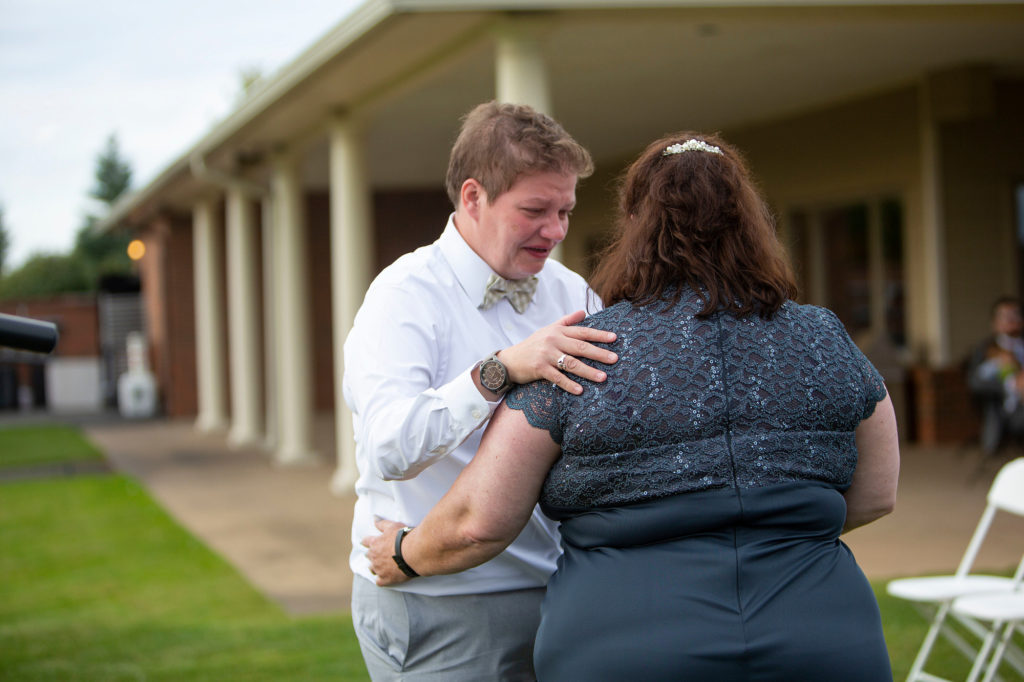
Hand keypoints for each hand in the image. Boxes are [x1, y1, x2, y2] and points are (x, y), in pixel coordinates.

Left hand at [361, 519, 412, 585]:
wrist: (414, 553)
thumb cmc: (404, 538)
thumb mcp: (393, 526)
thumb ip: (381, 523)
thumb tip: (374, 518)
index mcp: (375, 543)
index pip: (365, 541)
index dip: (367, 541)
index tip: (367, 542)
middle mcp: (374, 557)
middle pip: (368, 556)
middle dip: (372, 554)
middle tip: (378, 554)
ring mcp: (379, 569)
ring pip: (372, 569)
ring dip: (375, 567)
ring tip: (381, 566)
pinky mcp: (386, 579)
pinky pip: (379, 581)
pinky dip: (381, 579)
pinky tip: (385, 578)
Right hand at [499, 310, 617, 394]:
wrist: (509, 360)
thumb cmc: (532, 345)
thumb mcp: (548, 330)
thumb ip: (566, 321)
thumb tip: (583, 312)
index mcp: (557, 331)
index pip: (582, 332)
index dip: (598, 335)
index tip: (614, 338)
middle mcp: (553, 341)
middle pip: (580, 347)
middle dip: (599, 353)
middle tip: (615, 359)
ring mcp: (546, 355)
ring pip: (571, 363)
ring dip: (588, 371)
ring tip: (603, 377)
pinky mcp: (539, 368)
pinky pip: (557, 378)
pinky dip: (569, 384)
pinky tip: (580, 390)